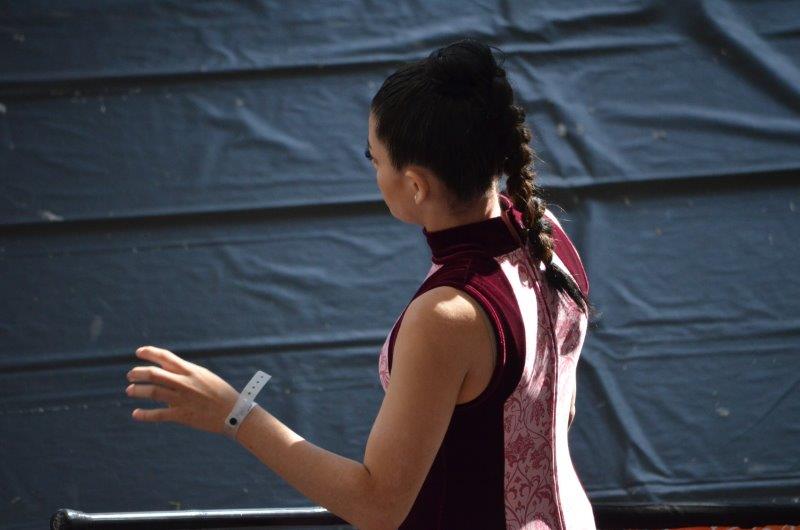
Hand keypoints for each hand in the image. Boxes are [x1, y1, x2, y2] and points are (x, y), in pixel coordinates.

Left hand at [125, 345, 239, 434]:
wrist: (234, 413)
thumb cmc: (220, 393)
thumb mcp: (204, 377)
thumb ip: (185, 374)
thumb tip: (167, 375)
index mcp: (191, 371)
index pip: (166, 357)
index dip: (150, 353)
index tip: (139, 352)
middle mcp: (185, 383)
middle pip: (155, 374)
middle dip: (138, 373)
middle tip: (130, 375)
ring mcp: (182, 399)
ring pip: (153, 392)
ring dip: (138, 391)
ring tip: (130, 390)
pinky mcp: (182, 415)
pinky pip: (158, 415)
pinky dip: (144, 414)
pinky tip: (135, 414)